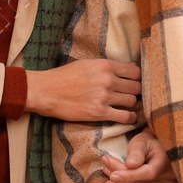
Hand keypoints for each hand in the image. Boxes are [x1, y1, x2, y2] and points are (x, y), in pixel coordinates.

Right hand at [26, 60, 140, 122]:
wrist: (46, 91)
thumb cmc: (64, 76)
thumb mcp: (87, 64)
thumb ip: (107, 67)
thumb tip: (129, 68)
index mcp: (105, 65)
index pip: (134, 71)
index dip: (136, 78)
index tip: (132, 82)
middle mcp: (107, 80)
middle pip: (135, 87)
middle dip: (134, 91)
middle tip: (129, 95)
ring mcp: (104, 97)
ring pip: (132, 102)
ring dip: (130, 105)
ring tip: (126, 106)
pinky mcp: (99, 113)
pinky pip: (124, 117)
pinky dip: (128, 118)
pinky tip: (126, 117)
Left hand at [103, 131, 177, 182]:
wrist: (160, 148)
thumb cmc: (149, 142)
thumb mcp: (142, 141)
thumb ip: (136, 152)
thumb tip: (130, 165)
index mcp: (167, 161)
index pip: (148, 173)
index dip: (129, 176)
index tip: (112, 175)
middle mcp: (171, 177)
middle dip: (121, 180)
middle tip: (105, 169)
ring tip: (107, 177)